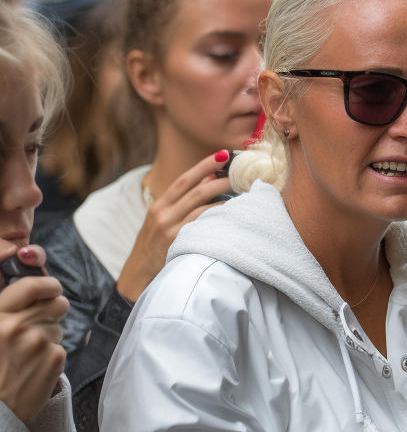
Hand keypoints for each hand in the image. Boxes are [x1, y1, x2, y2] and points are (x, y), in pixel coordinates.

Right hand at [0, 244, 67, 424]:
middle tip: (41, 323)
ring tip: (27, 354)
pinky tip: (33, 368)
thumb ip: (6, 310)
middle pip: (57, 303)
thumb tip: (33, 287)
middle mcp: (15, 326)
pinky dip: (51, 356)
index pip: (31, 285)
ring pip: (59, 327)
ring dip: (49, 336)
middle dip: (54, 311)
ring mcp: (37, 343)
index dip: (48, 284)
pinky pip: (61, 348)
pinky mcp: (54, 359)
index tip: (51, 288)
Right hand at [117, 152, 229, 302]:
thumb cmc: (155, 248)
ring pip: (202, 206)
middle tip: (240, 172)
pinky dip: (218, 217)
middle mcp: (163, 214)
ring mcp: (170, 229)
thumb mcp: (162, 221)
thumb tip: (209, 180)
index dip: (204, 165)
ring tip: (243, 190)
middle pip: (196, 190)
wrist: (137, 277)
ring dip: (224, 197)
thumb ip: (182, 203)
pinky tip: (232, 213)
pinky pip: (202, 225)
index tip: (222, 154)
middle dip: (220, 178)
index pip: (184, 179)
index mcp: (159, 205)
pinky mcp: (178, 243)